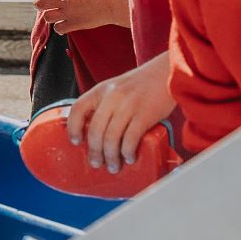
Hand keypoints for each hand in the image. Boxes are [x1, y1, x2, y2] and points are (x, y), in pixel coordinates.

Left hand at [34, 0, 128, 32]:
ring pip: (47, 17)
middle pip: (41, 3)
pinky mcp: (74, 24)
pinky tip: (63, 25)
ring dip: (49, 17)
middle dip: (39, 5)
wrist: (112, 4)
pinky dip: (59, 28)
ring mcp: (69, 12)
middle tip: (43, 6)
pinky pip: (58, 28)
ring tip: (55, 16)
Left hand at [66, 56, 173, 173]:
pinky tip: (130, 158)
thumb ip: (105, 105)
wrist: (167, 73)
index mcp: (101, 90)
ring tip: (114, 166)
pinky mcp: (144, 115)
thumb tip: (97, 134)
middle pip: (95, 130)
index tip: (76, 142)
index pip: (78, 108)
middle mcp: (112, 97)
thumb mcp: (116, 88)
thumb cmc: (142, 84)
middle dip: (95, 152)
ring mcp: (128, 105)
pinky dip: (128, 152)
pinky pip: (130, 139)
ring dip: (111, 157)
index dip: (73, 127)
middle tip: (97, 163)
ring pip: (111, 138)